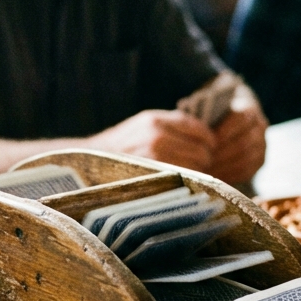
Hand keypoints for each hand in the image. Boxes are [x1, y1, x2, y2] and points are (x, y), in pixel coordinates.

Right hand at [90, 109, 215, 171]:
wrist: (92, 162)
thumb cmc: (123, 145)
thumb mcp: (144, 124)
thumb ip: (171, 125)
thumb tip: (206, 135)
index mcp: (155, 120)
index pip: (199, 129)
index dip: (208, 139)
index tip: (208, 146)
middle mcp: (155, 137)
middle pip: (202, 150)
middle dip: (203, 158)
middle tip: (197, 164)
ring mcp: (154, 159)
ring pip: (196, 167)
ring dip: (197, 172)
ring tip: (187, 173)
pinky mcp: (152, 177)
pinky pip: (184, 179)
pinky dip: (188, 180)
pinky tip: (181, 180)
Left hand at [208, 87, 267, 182]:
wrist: (232, 123)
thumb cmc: (214, 114)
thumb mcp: (210, 108)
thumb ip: (204, 113)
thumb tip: (190, 119)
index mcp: (249, 108)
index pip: (241, 118)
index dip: (224, 130)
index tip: (207, 140)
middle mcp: (260, 126)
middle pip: (243, 142)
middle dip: (221, 153)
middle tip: (203, 161)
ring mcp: (262, 144)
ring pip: (245, 158)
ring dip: (224, 166)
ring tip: (207, 170)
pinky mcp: (260, 161)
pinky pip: (247, 171)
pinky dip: (230, 175)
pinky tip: (214, 177)